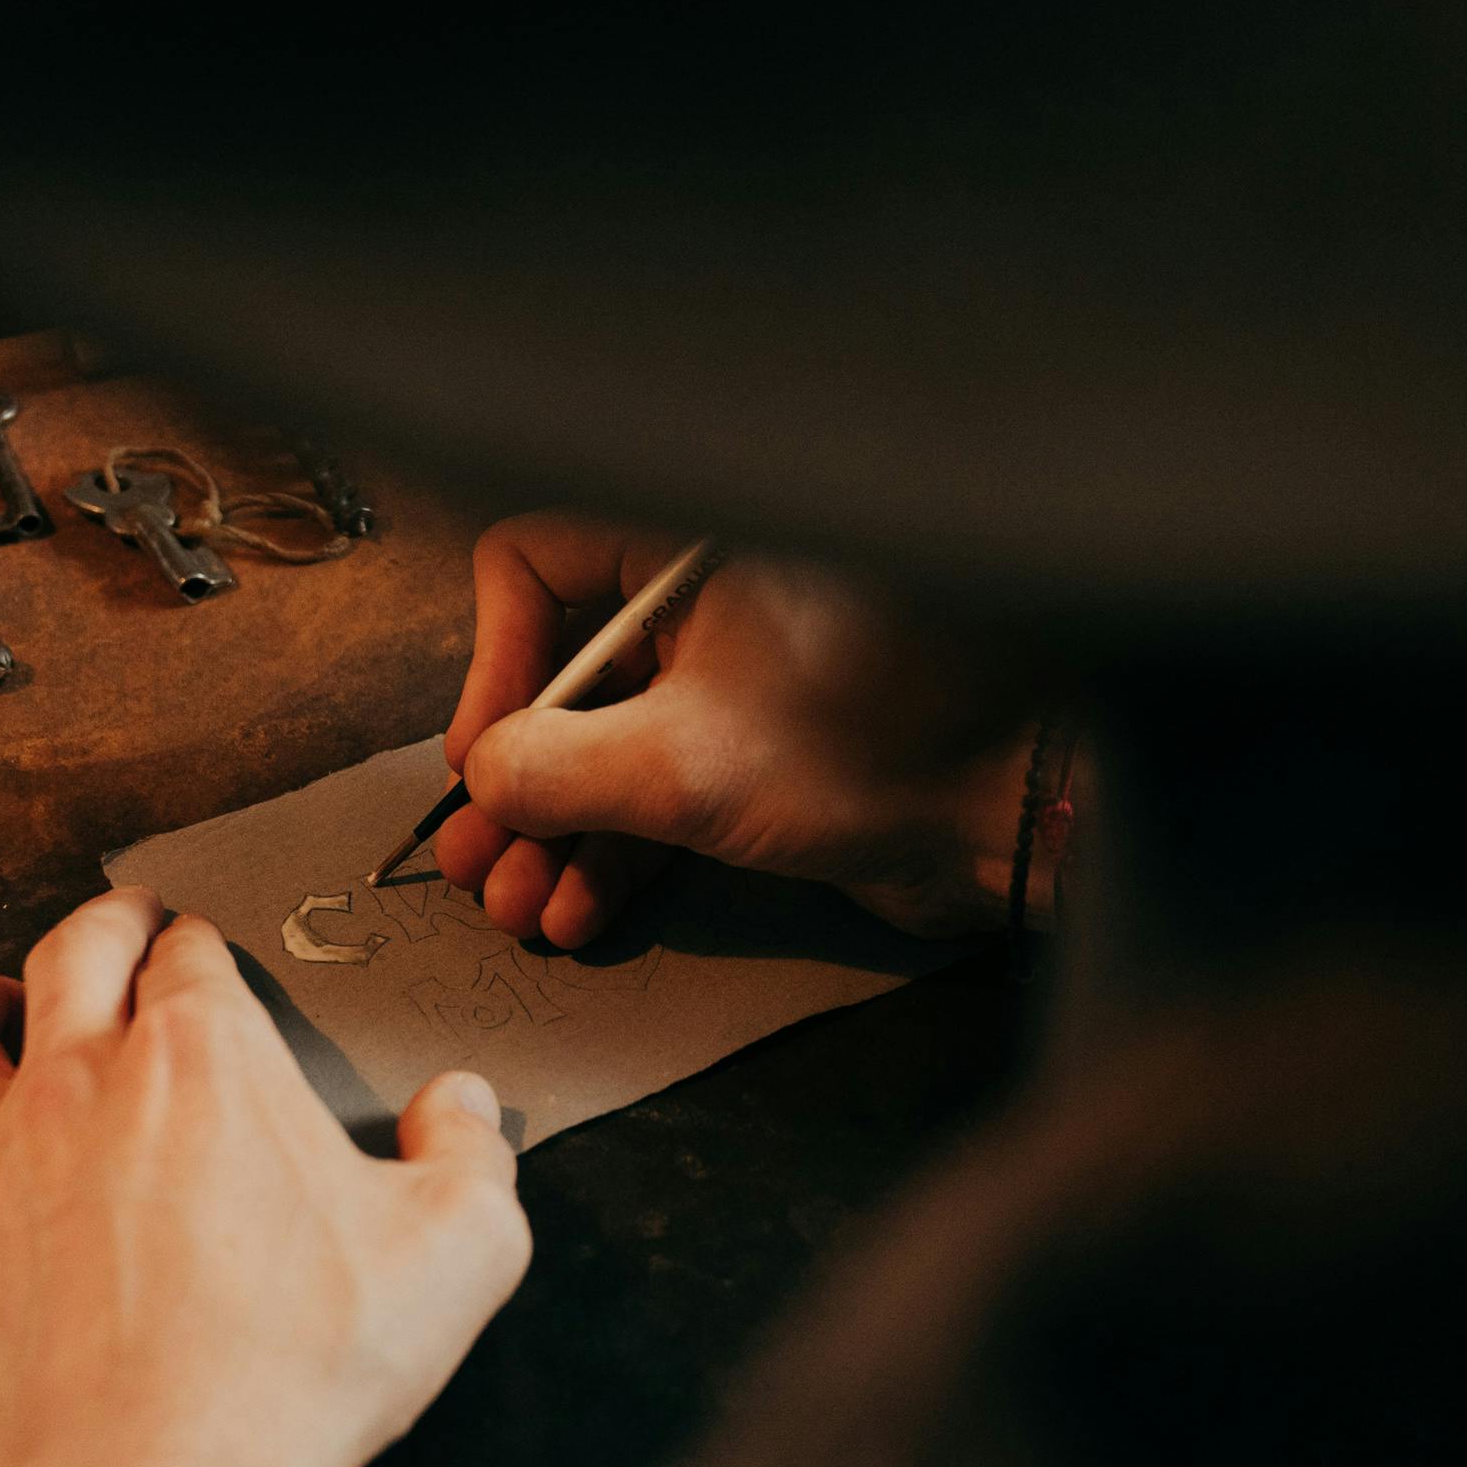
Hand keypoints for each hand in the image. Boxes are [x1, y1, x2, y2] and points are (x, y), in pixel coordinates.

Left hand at [0, 889, 530, 1466]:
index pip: (193, 952)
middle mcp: (81, 1076)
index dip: (205, 947)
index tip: (211, 961)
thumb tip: (463, 1103)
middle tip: (124, 931)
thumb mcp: (461, 1251)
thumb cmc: (302, 1371)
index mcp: (208, 1055)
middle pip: (72, 949)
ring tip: (3, 1010)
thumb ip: (473, 1154)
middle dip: (105, 925)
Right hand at [435, 511, 1037, 947]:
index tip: (486, 752)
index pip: (537, 563)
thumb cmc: (873, 754)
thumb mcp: (679, 765)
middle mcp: (703, 606)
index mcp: (685, 554)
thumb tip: (483, 782)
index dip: (494, 659)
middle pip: (561, 677)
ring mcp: (728, 685)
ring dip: (556, 834)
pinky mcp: (754, 760)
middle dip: (516, 780)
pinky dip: (614, 853)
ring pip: (604, 750)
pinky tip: (581, 913)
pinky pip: (653, 796)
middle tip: (474, 858)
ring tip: (519, 907)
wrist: (992, 820)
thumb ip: (555, 768)